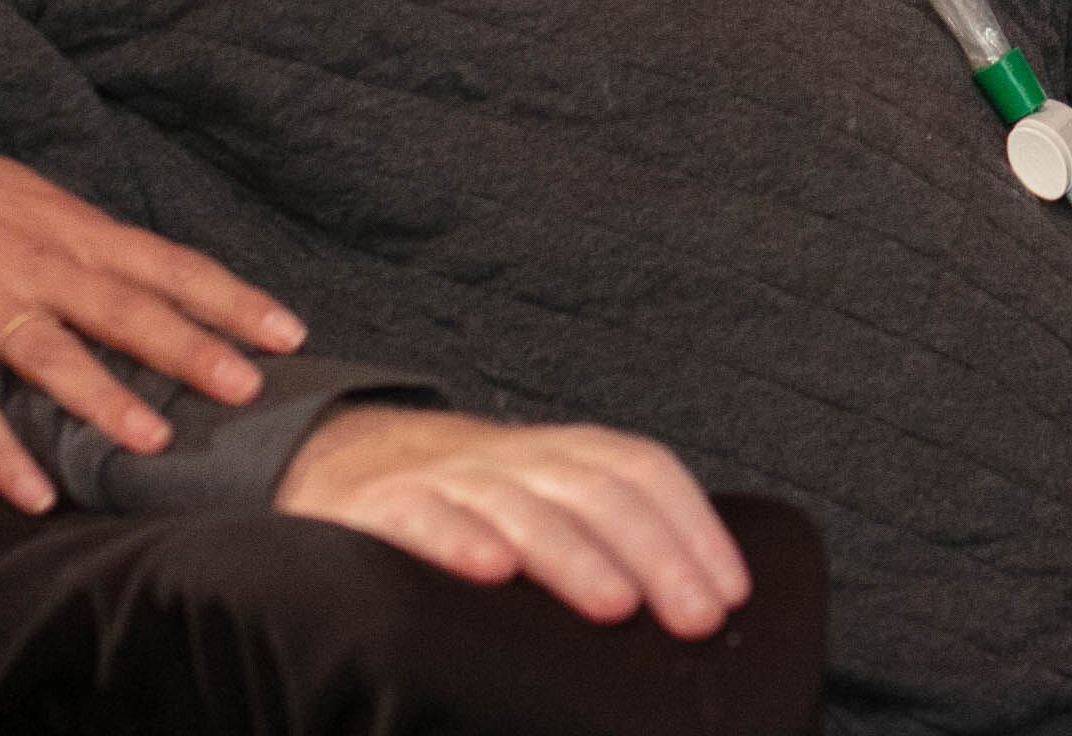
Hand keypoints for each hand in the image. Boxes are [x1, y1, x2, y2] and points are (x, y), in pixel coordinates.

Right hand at [0, 86, 304, 516]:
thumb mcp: (14, 194)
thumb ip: (73, 238)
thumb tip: (131, 270)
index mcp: (61, 226)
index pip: (164, 263)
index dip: (229, 298)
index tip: (288, 330)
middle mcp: (30, 262)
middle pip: (126, 308)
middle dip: (193, 350)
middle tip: (251, 388)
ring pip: (53, 356)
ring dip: (106, 400)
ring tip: (156, 442)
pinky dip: (0, 452)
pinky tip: (33, 493)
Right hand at [276, 405, 750, 637]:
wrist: (340, 461)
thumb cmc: (467, 509)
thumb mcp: (540, 504)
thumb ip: (606, 541)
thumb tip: (696, 610)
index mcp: (559, 455)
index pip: (640, 469)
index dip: (692, 525)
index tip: (731, 592)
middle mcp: (511, 457)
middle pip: (594, 489)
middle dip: (654, 552)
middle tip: (695, 617)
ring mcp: (445, 477)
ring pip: (519, 503)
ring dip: (573, 554)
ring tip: (614, 605)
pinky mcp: (379, 505)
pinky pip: (421, 515)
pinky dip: (456, 539)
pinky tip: (490, 571)